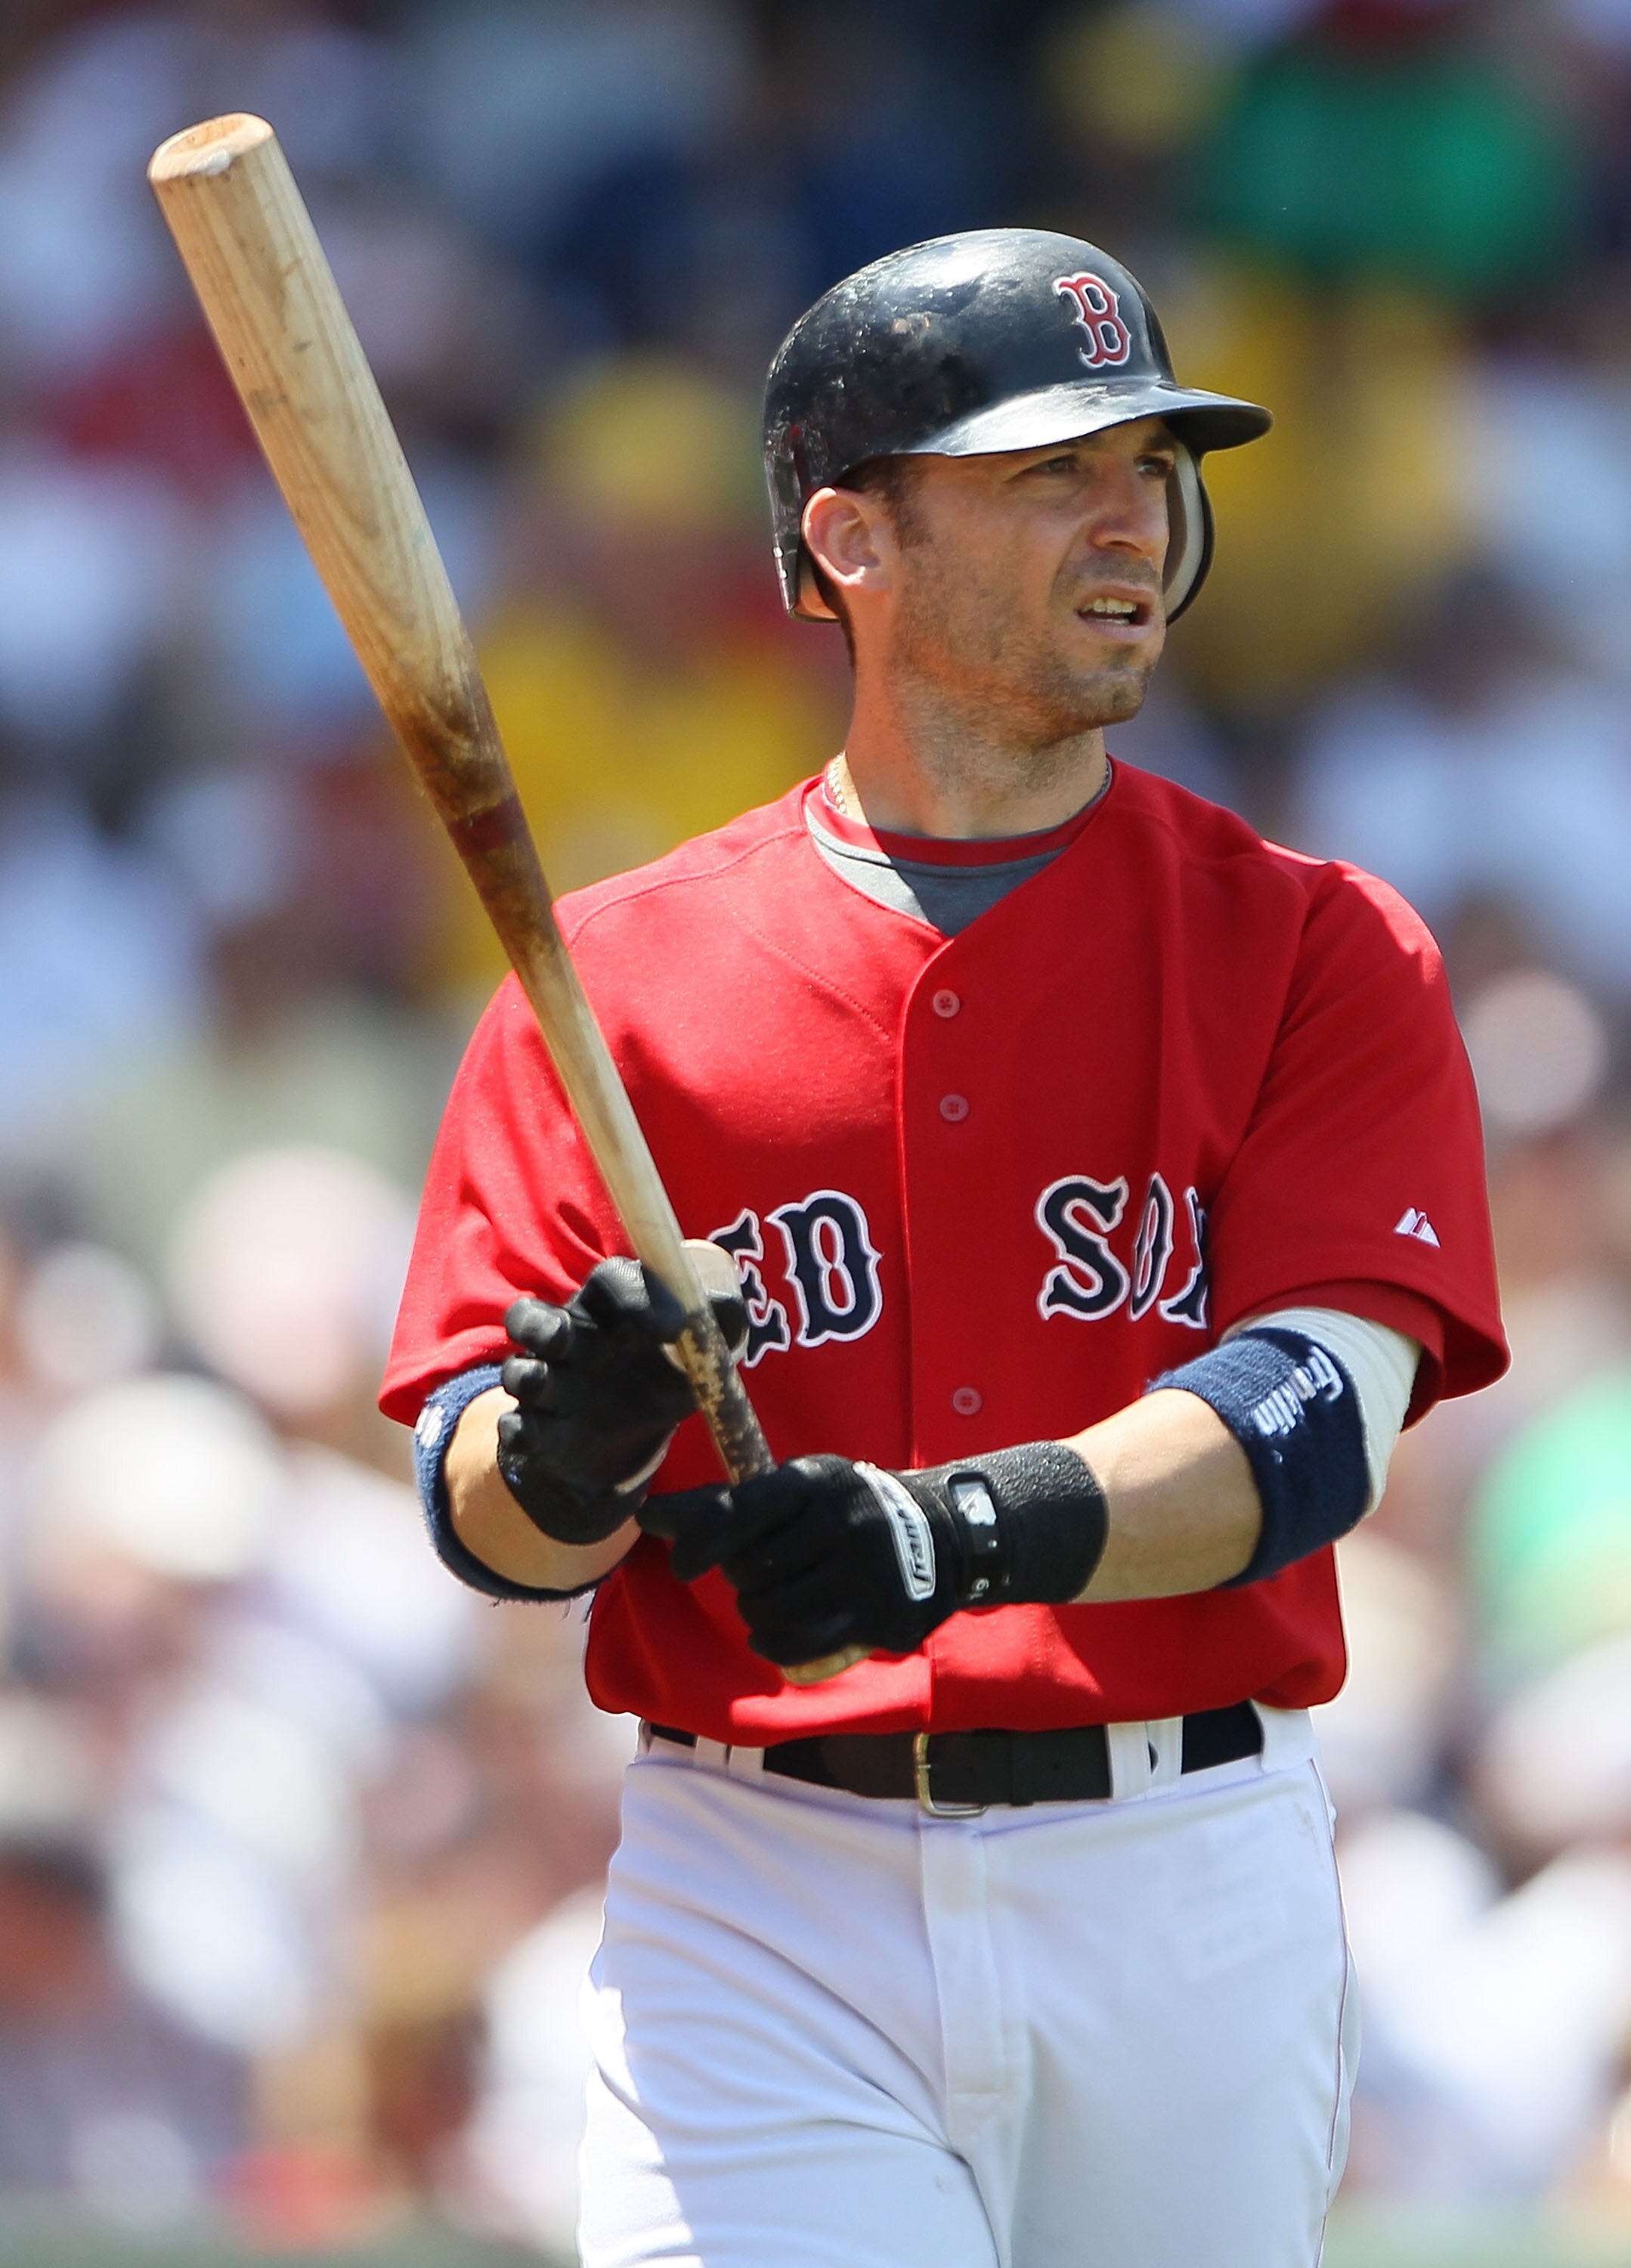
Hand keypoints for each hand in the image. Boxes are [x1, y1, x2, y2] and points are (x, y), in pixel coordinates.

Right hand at [498, 1254, 746, 1546]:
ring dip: (530, 1378)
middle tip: (577, 1343)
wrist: (637, 1439)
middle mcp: (571, 1339)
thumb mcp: (707, 1346)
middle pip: (529, 1316)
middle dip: (543, 1327)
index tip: (674, 1330)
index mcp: (612, 1309)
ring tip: (557, 1389)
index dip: (635, 1295)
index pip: (610, 1281)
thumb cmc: (671, 1375)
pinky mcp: (539, 1430)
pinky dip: (522, 1431)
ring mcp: (549, 1385)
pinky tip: (544, 1436)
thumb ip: (721, 1317)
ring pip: (516, 1372)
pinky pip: (513, 1427)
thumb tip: (720, 1309)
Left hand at [639, 1455, 963, 1664]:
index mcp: (813, 1481)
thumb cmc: (843, 1509)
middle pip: (748, 1571)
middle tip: (761, 1573)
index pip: (737, 1511)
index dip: (697, 1544)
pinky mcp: (877, 1616)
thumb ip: (723, 1506)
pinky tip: (776, 1634)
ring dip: (757, 1615)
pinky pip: (799, 1646)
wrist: (939, 1534)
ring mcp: (863, 1571)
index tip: (682, 1564)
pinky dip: (775, 1646)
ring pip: (769, 1612)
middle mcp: (840, 1522)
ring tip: (771, 1602)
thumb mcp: (795, 1491)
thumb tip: (648, 1517)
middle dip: (742, 1579)